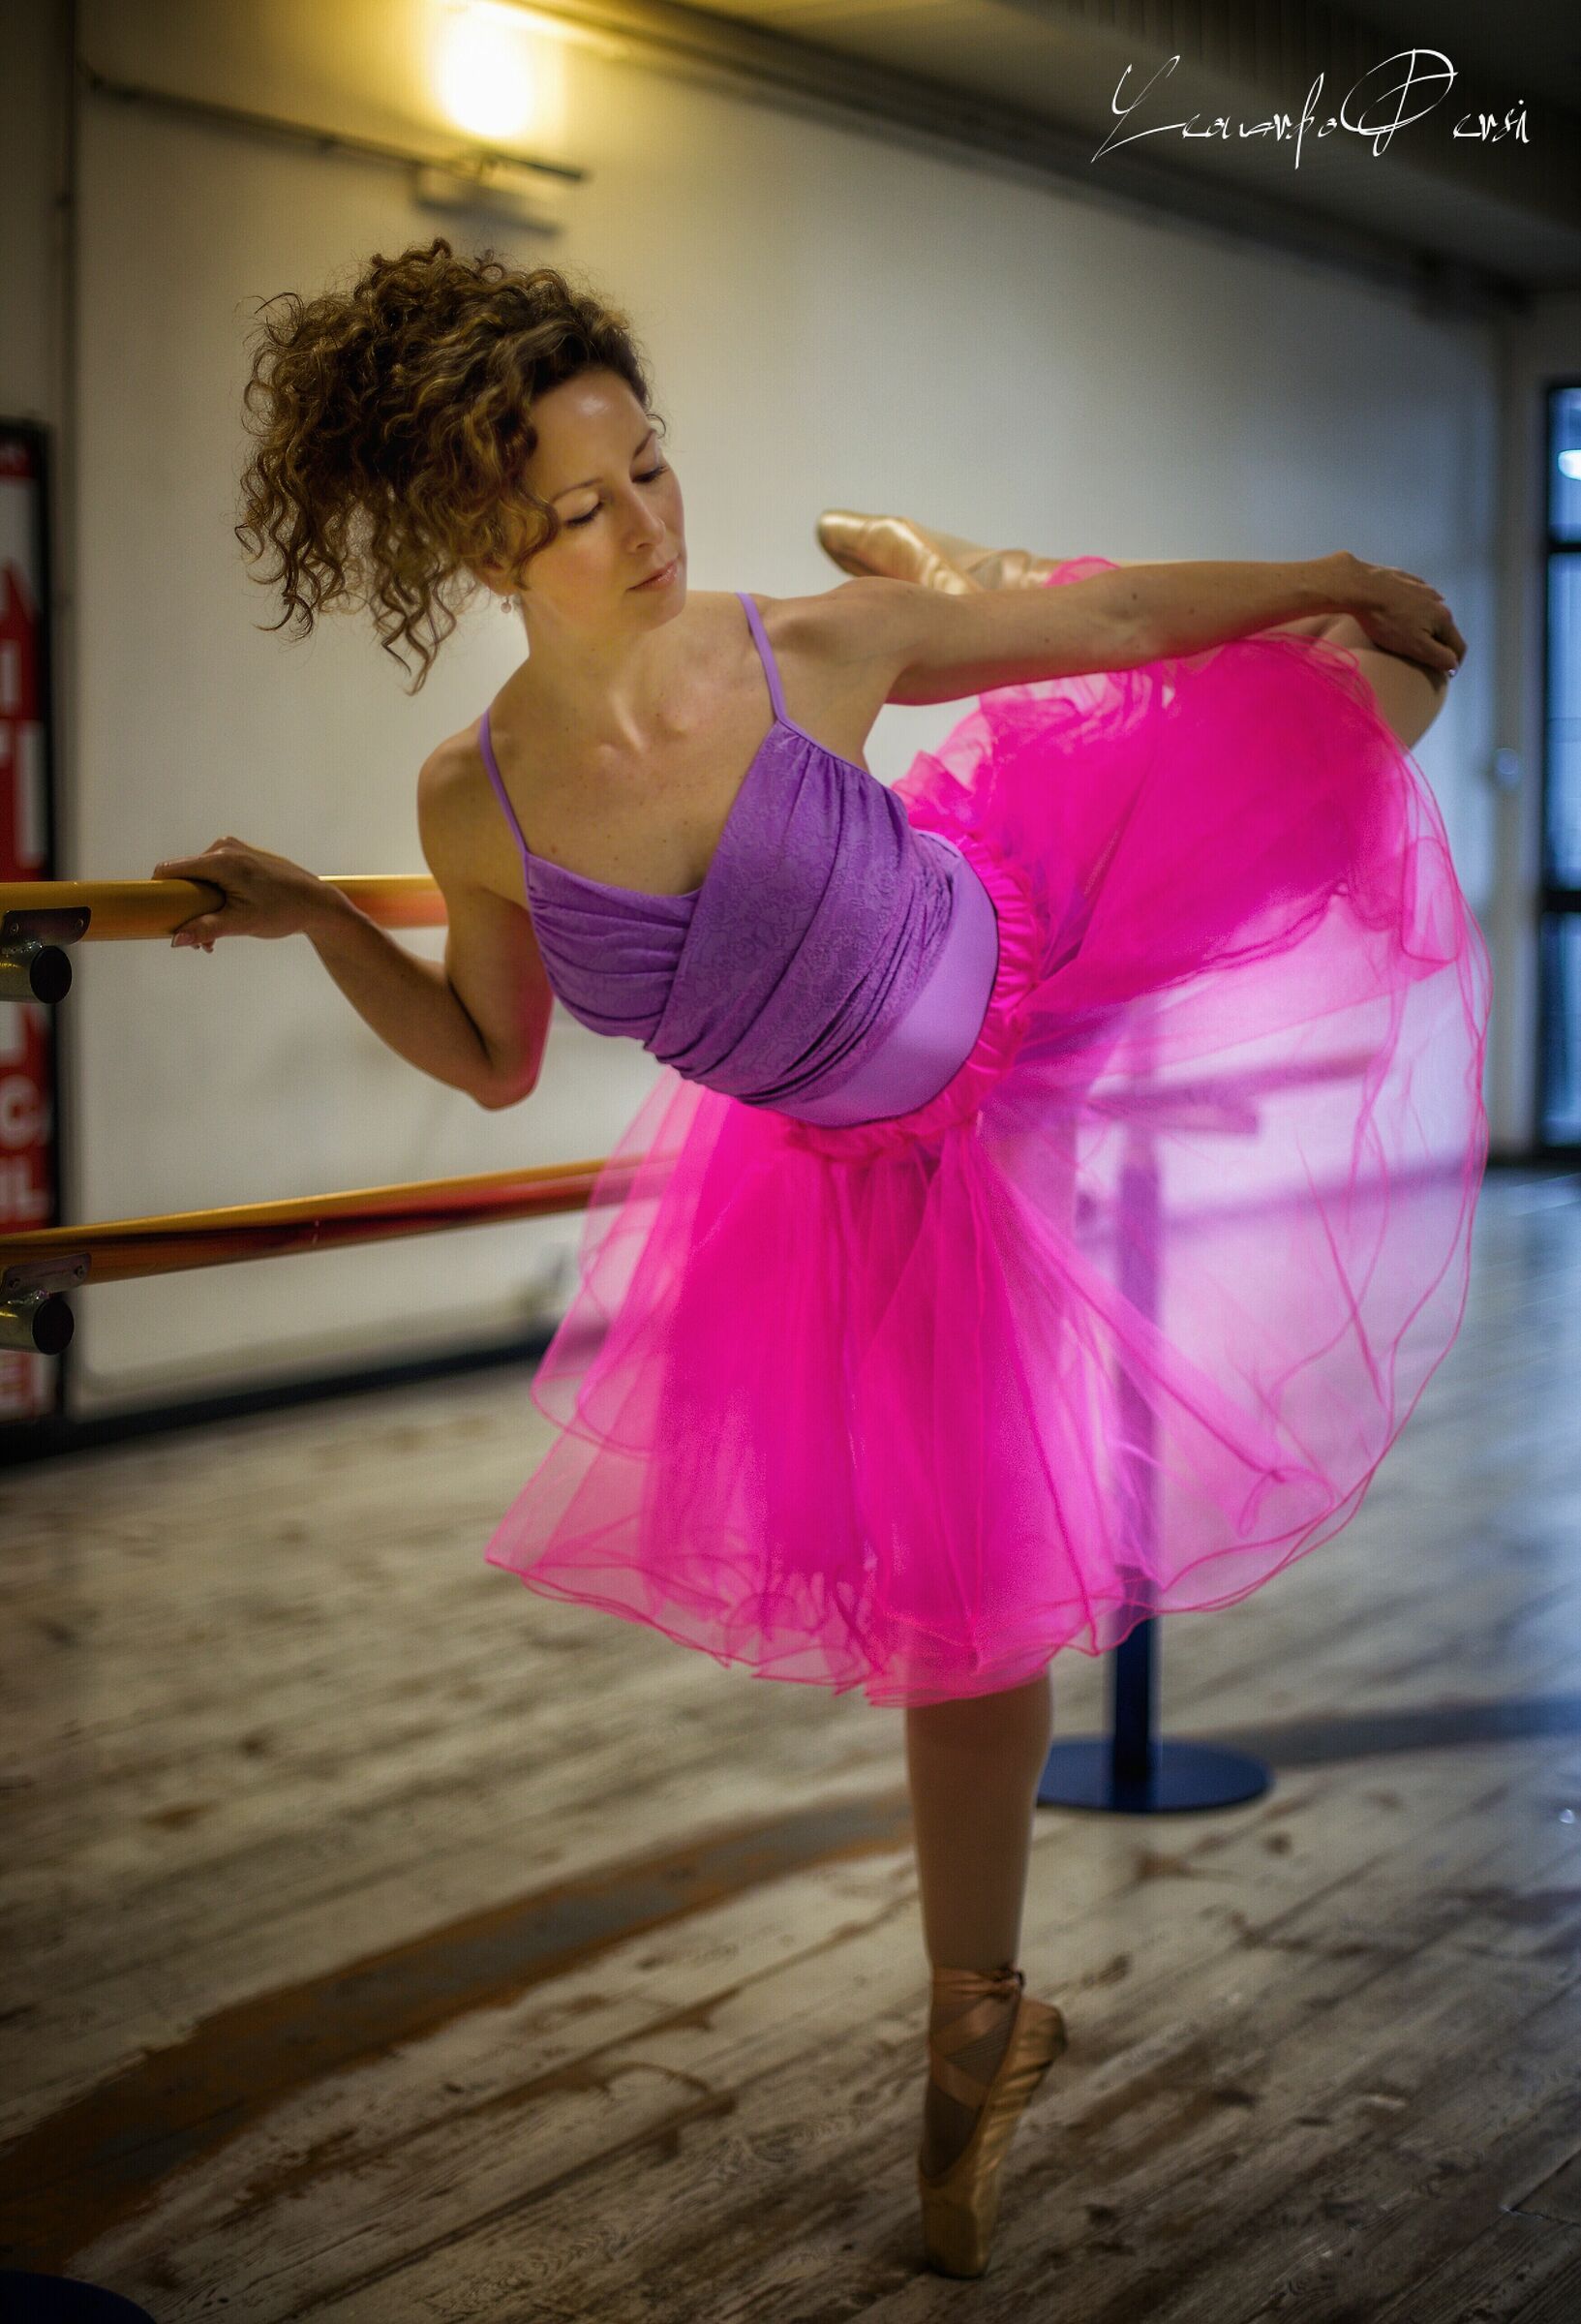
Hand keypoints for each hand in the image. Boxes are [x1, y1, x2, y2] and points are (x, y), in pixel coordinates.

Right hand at [151, 837, 330, 948]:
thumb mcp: (241, 923)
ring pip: (201, 880)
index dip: (160, 892)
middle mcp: (224, 848)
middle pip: (186, 877)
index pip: (171, 869)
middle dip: (187, 910)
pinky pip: (216, 877)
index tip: (159, 915)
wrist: (317, 903)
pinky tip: (226, 921)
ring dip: (202, 909)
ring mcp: (234, 851)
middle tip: (202, 942)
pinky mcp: (242, 858)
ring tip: (216, 939)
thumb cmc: (283, 910)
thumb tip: (175, 939)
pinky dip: (216, 899)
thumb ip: (206, 928)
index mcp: (221, 860)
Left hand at [1332, 552, 1465, 674]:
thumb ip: (1438, 656)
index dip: (1454, 663)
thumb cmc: (1386, 621)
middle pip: (1446, 630)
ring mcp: (1423, 588)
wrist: (1362, 587)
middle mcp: (1438, 601)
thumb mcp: (1414, 646)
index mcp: (1443, 618)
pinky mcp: (1407, 581)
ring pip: (1431, 613)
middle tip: (1423, 658)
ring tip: (1409, 637)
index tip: (1444, 675)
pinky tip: (1399, 615)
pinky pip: (1416, 600)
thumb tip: (1454, 664)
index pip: (1459, 646)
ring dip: (1426, 627)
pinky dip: (1413, 611)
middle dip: (1439, 645)